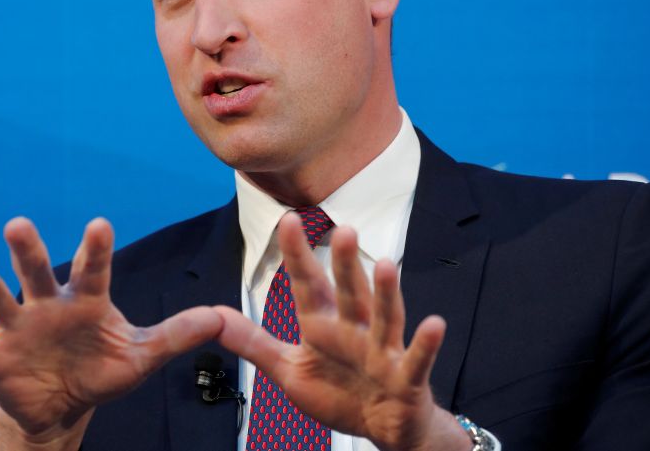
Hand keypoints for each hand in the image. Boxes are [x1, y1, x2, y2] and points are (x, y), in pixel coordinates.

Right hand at [0, 217, 221, 447]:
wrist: (63, 406)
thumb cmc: (102, 372)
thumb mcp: (142, 357)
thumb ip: (177, 334)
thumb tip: (223, 317)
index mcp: (86, 301)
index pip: (93, 269)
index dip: (95, 248)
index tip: (99, 224)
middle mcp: (48, 305)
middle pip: (37, 273)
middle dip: (29, 251)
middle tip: (18, 225)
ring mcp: (17, 328)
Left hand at [214, 213, 470, 450]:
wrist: (383, 428)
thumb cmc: (340, 393)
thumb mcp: (289, 371)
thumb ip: (254, 344)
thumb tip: (214, 317)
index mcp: (324, 326)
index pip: (308, 285)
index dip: (298, 255)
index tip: (287, 220)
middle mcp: (354, 330)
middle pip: (349, 292)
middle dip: (345, 264)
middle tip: (342, 230)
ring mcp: (382, 352)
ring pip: (384, 317)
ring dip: (386, 292)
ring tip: (388, 265)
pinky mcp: (405, 377)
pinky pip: (416, 360)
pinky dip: (425, 344)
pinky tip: (435, 324)